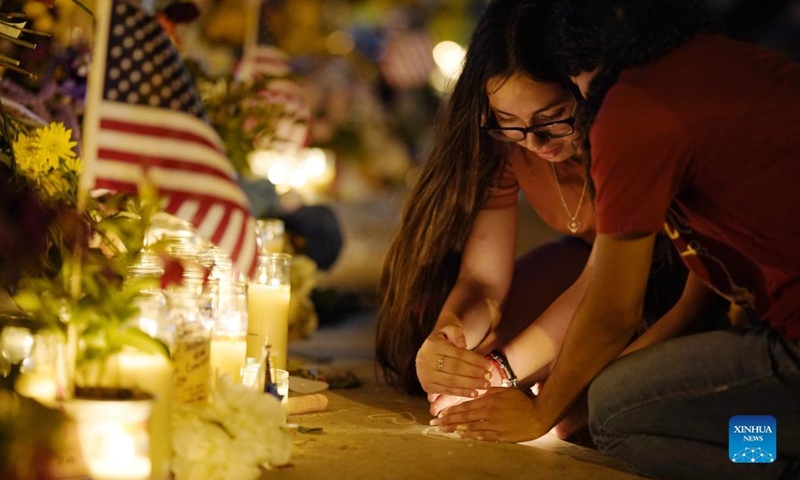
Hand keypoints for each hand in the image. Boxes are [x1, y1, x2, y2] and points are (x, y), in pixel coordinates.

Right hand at [415, 324, 492, 397]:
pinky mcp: (427, 386)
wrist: (428, 352)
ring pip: (451, 381)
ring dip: (471, 385)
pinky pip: (447, 391)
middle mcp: (426, 361)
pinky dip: (462, 393)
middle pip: (455, 369)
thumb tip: (463, 344)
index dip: (475, 360)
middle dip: (474, 373)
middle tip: (489, 377)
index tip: (489, 365)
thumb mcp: (449, 330)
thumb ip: (457, 333)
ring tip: (486, 386)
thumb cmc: (443, 340)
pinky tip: (475, 393)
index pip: (458, 354)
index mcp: (432, 345)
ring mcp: (425, 375)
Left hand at [433, 387, 549, 442]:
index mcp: (489, 401)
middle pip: (465, 418)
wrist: (539, 415)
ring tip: (445, 431)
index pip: (466, 407)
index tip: (441, 414)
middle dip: (449, 421)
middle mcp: (489, 414)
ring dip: (457, 430)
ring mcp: (494, 426)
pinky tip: (463, 436)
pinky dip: (471, 436)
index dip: (452, 411)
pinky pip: (482, 437)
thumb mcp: (506, 390)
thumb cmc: (524, 400)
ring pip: (471, 429)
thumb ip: (491, 391)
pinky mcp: (500, 436)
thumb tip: (480, 392)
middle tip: (435, 424)